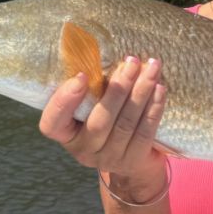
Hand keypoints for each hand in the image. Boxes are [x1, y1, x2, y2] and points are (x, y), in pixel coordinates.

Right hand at [39, 56, 168, 200]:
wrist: (131, 156)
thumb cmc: (106, 117)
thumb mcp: (92, 106)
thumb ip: (92, 89)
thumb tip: (106, 52)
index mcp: (66, 134)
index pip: (52, 123)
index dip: (64, 101)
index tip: (81, 75)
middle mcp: (84, 150)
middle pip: (100, 121)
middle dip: (118, 88)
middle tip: (131, 61)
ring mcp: (109, 159)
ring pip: (126, 124)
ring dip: (141, 92)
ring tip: (152, 68)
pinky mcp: (134, 161)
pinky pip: (145, 132)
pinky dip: (154, 108)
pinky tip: (160, 88)